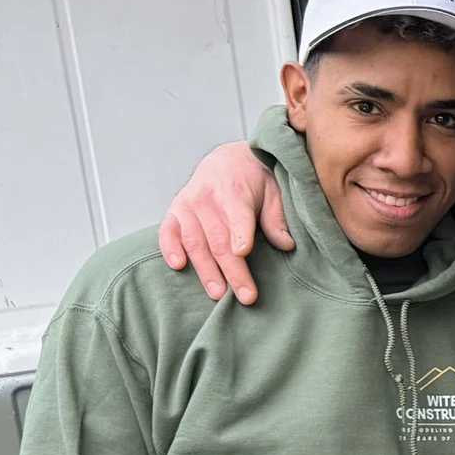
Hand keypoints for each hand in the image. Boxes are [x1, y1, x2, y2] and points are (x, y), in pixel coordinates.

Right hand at [157, 141, 292, 304]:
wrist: (226, 158)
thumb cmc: (254, 179)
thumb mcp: (273, 189)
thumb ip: (276, 217)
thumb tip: (286, 245)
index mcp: (234, 190)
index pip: (237, 215)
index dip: (240, 233)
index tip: (243, 252)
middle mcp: (206, 198)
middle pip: (219, 239)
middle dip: (233, 270)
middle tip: (245, 296)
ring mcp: (187, 205)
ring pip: (195, 242)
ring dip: (206, 270)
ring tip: (218, 294)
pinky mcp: (174, 211)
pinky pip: (167, 232)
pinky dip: (169, 249)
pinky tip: (179, 266)